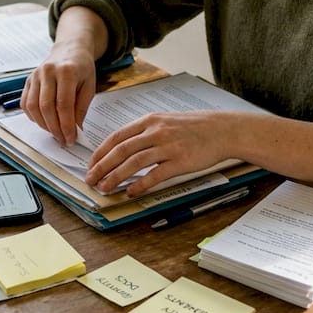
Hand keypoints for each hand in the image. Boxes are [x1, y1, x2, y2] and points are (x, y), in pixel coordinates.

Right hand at [21, 42, 96, 145]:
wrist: (70, 49)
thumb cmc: (82, 69)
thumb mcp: (89, 87)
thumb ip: (81, 108)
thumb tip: (74, 130)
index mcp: (67, 71)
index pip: (64, 104)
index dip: (66, 125)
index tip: (71, 139)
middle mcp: (48, 71)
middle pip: (46, 107)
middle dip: (54, 128)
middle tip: (62, 139)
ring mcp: (35, 75)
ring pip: (33, 107)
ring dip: (43, 124)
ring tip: (54, 132)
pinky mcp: (28, 80)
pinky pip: (25, 103)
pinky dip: (33, 117)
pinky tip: (44, 122)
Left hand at [85, 110, 239, 196]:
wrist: (222, 130)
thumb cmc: (193, 127)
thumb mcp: (165, 121)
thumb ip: (145, 131)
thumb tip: (122, 147)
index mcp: (149, 121)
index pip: (117, 137)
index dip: (100, 152)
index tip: (91, 164)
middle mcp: (156, 132)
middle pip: (121, 150)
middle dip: (102, 167)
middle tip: (91, 180)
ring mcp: (168, 146)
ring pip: (134, 162)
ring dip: (116, 177)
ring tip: (105, 188)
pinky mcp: (180, 161)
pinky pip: (155, 174)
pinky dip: (140, 184)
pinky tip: (131, 192)